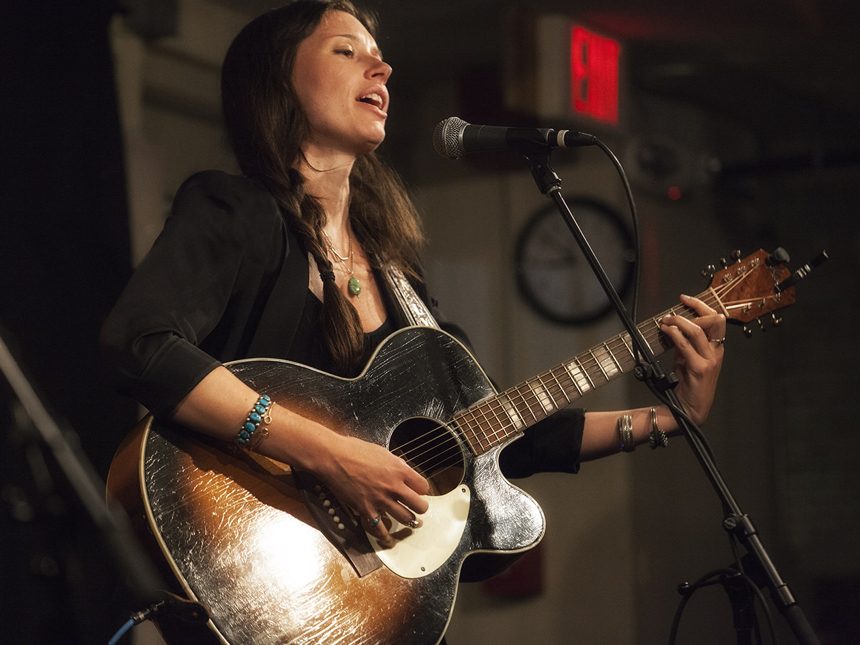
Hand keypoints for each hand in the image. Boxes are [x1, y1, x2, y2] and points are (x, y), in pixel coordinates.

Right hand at [317, 434, 429, 546]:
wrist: (334, 457)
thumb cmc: (355, 450)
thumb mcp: (382, 452)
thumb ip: (396, 464)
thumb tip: (404, 471)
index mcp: (399, 470)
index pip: (423, 487)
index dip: (422, 490)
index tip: (418, 492)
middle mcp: (393, 486)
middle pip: (419, 505)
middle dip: (421, 508)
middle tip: (419, 509)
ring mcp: (380, 500)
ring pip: (405, 518)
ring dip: (409, 521)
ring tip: (411, 523)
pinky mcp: (366, 510)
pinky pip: (380, 529)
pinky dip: (386, 536)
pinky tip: (389, 539)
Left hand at [660, 294, 725, 425]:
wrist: (688, 409)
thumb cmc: (688, 385)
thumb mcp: (686, 359)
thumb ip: (684, 343)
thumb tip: (673, 326)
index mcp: (716, 348)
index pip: (716, 319)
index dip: (701, 305)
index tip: (685, 298)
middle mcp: (717, 352)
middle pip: (714, 320)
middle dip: (694, 309)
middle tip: (673, 310)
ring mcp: (710, 360)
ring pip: (698, 330)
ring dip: (678, 322)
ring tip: (666, 321)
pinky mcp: (700, 368)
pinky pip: (686, 346)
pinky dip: (674, 335)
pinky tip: (666, 332)